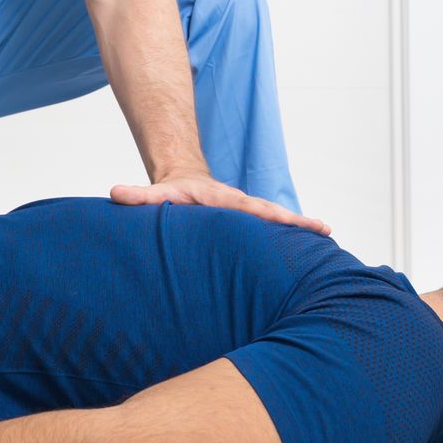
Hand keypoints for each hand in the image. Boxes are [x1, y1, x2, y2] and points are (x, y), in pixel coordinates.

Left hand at [111, 171, 330, 235]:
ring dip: (299, 235)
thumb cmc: (172, 192)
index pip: (258, 209)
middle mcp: (243, 208)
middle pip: (276, 216)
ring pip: (277, 226)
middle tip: (327, 232)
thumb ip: (137, 196)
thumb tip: (114, 194)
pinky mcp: (246, 228)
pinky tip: (305, 261)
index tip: (304, 222)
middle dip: (300, 224)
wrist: (182, 180)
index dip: (279, 217)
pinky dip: (287, 243)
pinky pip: (269, 235)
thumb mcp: (156, 194)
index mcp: (229, 202)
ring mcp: (247, 218)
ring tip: (328, 249)